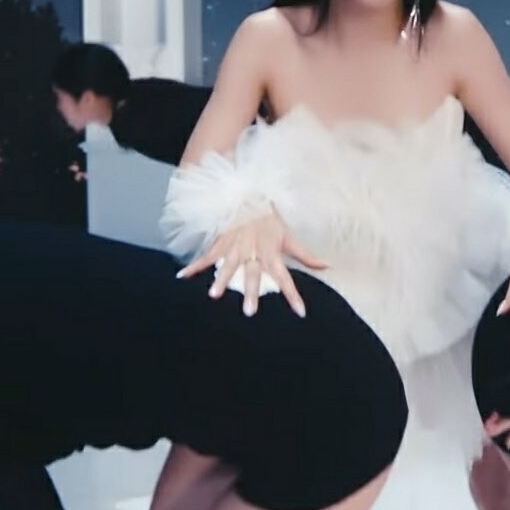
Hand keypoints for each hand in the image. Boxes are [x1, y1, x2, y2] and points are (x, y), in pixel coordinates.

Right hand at [176, 211, 326, 316]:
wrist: (250, 197)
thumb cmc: (270, 222)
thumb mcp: (290, 238)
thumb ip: (306, 256)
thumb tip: (327, 266)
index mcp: (271, 253)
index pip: (285, 278)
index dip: (293, 295)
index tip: (301, 312)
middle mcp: (253, 252)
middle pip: (252, 274)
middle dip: (250, 292)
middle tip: (249, 312)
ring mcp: (235, 247)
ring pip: (228, 266)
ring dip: (221, 280)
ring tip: (213, 295)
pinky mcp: (221, 242)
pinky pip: (207, 256)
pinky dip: (194, 267)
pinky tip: (182, 278)